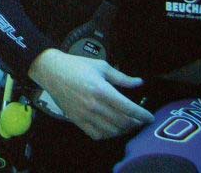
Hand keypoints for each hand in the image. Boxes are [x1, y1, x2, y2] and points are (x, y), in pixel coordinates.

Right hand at [29, 49, 153, 139]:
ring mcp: (85, 115)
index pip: (129, 109)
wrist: (51, 71)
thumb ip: (121, 77)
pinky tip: (111, 128)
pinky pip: (96, 135)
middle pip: (123, 122)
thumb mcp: (101, 66)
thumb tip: (139, 83)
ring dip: (123, 130)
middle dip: (135, 123)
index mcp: (102, 90)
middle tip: (140, 120)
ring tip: (127, 124)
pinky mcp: (77, 120)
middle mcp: (95, 106)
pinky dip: (107, 135)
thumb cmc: (77, 65)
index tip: (150, 117)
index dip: (142, 115)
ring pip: (111, 131)